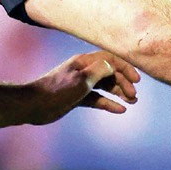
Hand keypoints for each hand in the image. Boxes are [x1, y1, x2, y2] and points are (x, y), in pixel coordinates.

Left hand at [21, 51, 138, 123]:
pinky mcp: (78, 97)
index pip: (110, 59)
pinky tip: (120, 110)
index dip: (125, 68)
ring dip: (119, 93)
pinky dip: (109, 103)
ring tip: (132, 102)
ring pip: (106, 86)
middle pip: (110, 73)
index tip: (137, 81)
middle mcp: (84, 71)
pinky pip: (98, 98)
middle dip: (124, 83)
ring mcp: (81, 84)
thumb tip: (113, 67)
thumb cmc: (57, 90)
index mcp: (84, 62)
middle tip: (134, 96)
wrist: (34, 105)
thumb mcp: (82, 79)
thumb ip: (100, 70)